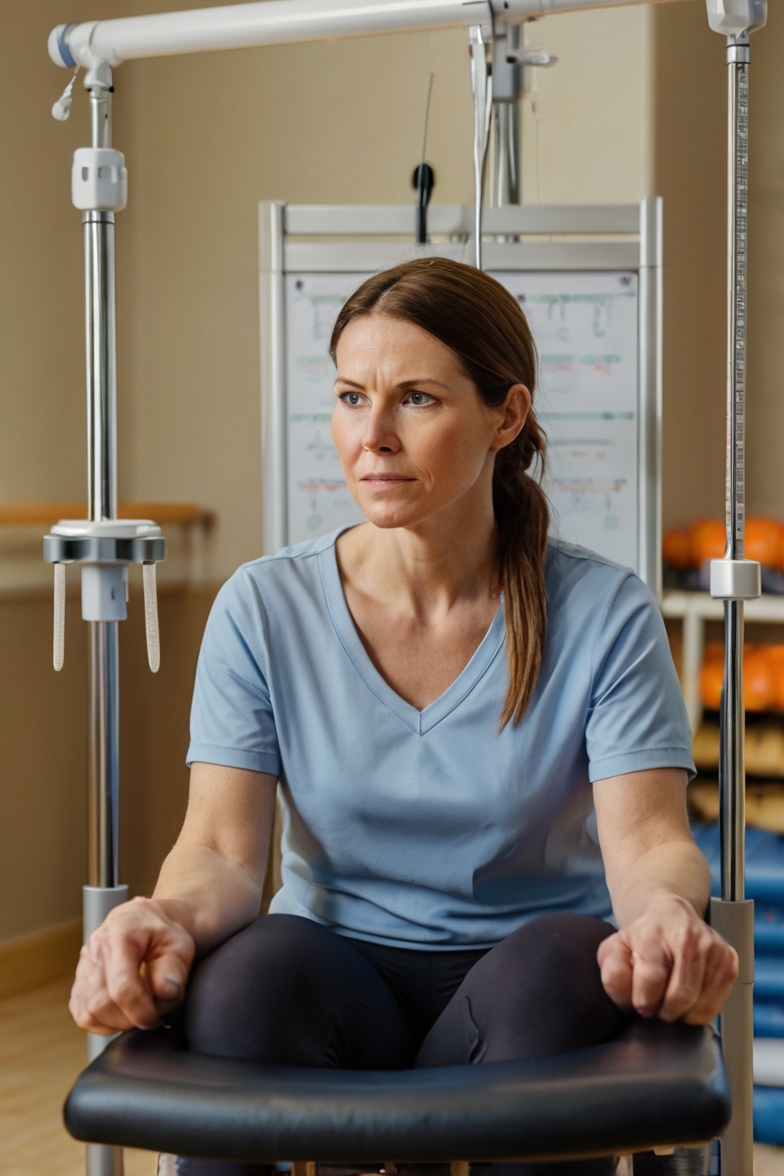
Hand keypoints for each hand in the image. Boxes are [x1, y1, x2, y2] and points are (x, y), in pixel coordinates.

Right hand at [69, 897, 194, 1034]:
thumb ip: (175, 968)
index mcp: (121, 935)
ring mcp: (83, 966)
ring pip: (87, 1013)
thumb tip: (165, 993)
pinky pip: (82, 1015)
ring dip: (115, 1024)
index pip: (122, 985)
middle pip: (100, 1003)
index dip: (140, 1011)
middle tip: (150, 1016)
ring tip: (136, 1014)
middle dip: (128, 1020)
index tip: (156, 1018)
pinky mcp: (78, 982)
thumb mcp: (179, 944)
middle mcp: (96, 949)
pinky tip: (121, 1015)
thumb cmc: (161, 934)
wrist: (142, 923)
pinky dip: (101, 1024)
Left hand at [597, 893, 737, 1023]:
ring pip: (698, 1006)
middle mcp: (688, 936)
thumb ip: (614, 975)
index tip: (641, 1003)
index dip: (643, 1002)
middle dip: (663, 1011)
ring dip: (681, 1013)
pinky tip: (689, 995)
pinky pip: (714, 1007)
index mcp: (655, 930)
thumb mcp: (615, 951)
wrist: (672, 916)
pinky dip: (698, 1011)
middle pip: (679, 997)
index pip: (652, 980)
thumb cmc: (641, 940)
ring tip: (671, 999)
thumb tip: (630, 1000)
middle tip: (657, 1004)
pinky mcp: (729, 960)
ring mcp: (713, 947)